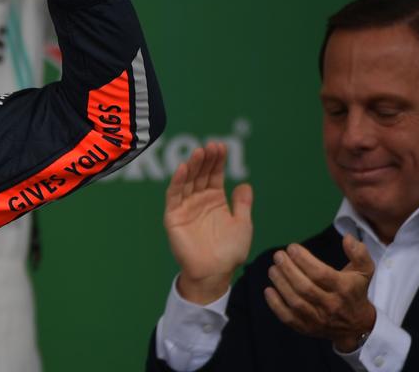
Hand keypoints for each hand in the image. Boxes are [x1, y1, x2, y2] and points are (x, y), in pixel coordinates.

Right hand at [165, 142, 253, 303]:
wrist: (215, 273)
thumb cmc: (230, 252)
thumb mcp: (243, 225)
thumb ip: (242, 205)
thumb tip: (245, 184)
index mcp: (214, 200)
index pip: (214, 175)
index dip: (217, 161)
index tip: (221, 146)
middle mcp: (198, 200)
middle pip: (200, 174)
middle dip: (205, 159)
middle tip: (211, 145)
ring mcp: (185, 207)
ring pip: (187, 181)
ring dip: (192, 166)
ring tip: (199, 152)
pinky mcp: (173, 216)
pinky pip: (174, 196)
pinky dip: (177, 181)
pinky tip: (182, 168)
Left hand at [265, 234, 376, 351]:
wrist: (357, 325)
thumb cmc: (355, 291)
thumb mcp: (363, 272)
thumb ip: (359, 253)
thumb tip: (347, 237)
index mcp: (344, 289)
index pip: (321, 274)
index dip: (303, 259)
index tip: (292, 247)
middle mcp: (331, 305)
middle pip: (305, 288)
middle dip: (288, 269)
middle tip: (278, 255)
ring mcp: (318, 319)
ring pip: (295, 302)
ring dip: (280, 283)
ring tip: (273, 268)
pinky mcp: (307, 328)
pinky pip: (288, 318)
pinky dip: (275, 305)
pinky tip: (268, 290)